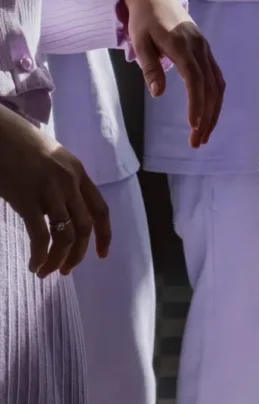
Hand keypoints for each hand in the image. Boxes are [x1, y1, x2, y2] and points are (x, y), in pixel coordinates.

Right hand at [0, 104, 110, 276]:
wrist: (0, 132)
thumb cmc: (21, 145)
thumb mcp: (53, 160)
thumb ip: (63, 181)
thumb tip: (64, 209)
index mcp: (78, 172)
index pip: (100, 209)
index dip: (105, 235)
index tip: (102, 255)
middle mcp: (70, 182)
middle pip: (85, 227)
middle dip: (78, 254)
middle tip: (66, 271)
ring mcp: (50, 190)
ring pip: (66, 235)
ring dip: (58, 259)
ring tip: (46, 271)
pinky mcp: (27, 199)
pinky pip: (41, 236)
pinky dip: (40, 256)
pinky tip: (34, 264)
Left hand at [123, 0, 224, 147]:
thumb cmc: (143, 21)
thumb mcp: (139, 42)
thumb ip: (150, 67)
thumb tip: (159, 94)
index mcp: (182, 45)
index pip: (194, 80)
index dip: (196, 104)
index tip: (193, 126)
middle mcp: (199, 47)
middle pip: (210, 86)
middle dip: (207, 116)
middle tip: (197, 142)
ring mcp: (205, 48)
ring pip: (217, 84)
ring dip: (214, 111)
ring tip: (204, 134)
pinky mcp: (205, 50)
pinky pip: (216, 76)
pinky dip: (216, 97)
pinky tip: (210, 113)